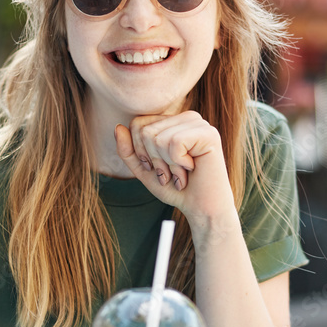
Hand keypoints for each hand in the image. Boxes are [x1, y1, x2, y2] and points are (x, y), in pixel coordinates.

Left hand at [115, 111, 233, 219]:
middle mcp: (187, 117)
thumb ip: (128, 150)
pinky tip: (192, 169)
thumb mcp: (144, 170)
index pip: (138, 123)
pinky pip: (174, 143)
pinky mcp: (208, 134)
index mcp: (173, 121)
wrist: (201, 208)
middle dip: (154, 160)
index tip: (158, 168)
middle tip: (171, 173)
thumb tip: (118, 127)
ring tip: (182, 174)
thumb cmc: (175, 188)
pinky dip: (178, 163)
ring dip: (167, 165)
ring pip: (159, 138)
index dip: (141, 152)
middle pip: (146, 131)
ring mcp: (199, 124)